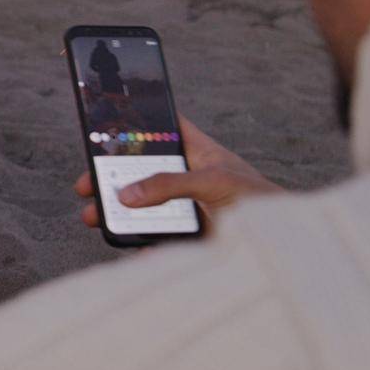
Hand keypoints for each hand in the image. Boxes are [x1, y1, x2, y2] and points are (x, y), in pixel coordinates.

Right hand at [74, 115, 280, 226]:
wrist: (284, 241)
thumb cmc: (259, 198)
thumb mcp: (214, 180)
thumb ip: (170, 184)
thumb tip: (128, 194)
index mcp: (195, 151)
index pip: (164, 128)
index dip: (139, 121)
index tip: (108, 121)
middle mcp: (185, 176)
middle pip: (139, 171)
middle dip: (109, 177)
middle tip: (86, 184)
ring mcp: (183, 205)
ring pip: (141, 205)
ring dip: (115, 211)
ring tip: (94, 217)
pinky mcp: (185, 233)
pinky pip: (155, 238)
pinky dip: (141, 244)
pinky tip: (135, 249)